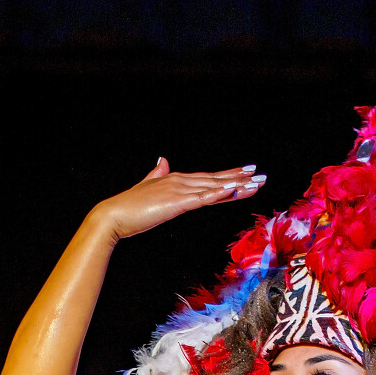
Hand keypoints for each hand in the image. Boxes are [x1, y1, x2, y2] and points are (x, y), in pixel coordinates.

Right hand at [90, 158, 265, 241]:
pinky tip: (233, 190)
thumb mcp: (146, 186)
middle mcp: (180, 181)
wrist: (113, 215)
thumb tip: (162, 159)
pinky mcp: (176, 204)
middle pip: (216, 180)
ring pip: (214, 187)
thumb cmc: (129, 206)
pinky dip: (219, 193)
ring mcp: (179, 191)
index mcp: (176, 180)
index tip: (247, 172)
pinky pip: (202, 198)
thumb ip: (155, 173)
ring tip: (256, 183)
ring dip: (237, 186)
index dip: (229, 175)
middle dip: (240, 179)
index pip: (208, 177)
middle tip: (262, 176)